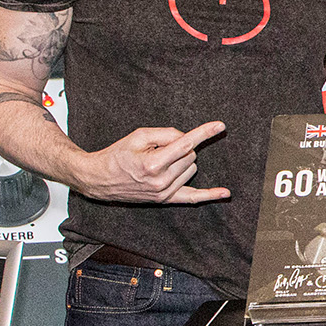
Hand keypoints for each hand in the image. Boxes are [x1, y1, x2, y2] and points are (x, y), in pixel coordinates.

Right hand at [73, 122, 229, 203]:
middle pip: (190, 155)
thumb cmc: (117, 155)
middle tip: (159, 147)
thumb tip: (187, 138)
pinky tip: (226, 192)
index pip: (185, 144)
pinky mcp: (165, 200)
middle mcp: (161, 181)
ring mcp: (164, 193)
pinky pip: (192, 198)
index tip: (219, 126)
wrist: (99, 179)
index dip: (203, 133)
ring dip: (182, 161)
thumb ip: (166, 133)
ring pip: (191, 169)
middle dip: (180, 147)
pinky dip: (209, 195)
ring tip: (158, 161)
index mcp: (153, 164)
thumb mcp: (138, 136)